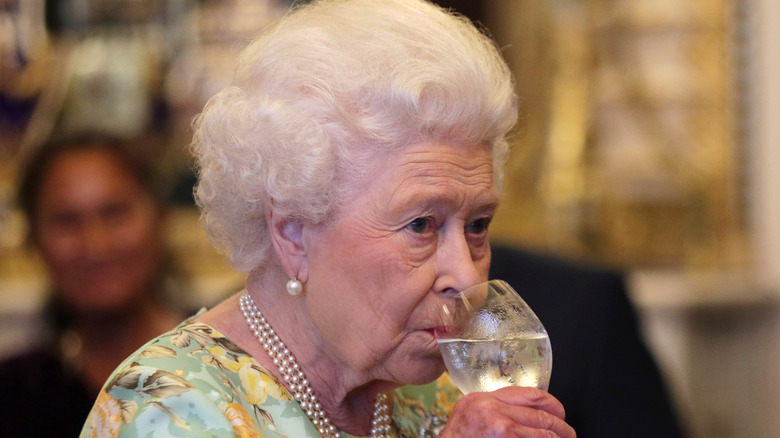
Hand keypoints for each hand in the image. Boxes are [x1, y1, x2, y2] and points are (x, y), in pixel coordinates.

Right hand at [440, 386, 575, 436]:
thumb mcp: (472, 410)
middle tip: (568, 433)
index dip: (553, 404)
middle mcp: (494, 413)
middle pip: (542, 416)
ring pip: (544, 435)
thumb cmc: (458, 437)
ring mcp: (502, 433)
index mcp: (486, 400)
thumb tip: (527, 408)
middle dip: (561, 427)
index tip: (559, 412)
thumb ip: (496, 405)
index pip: (532, 395)